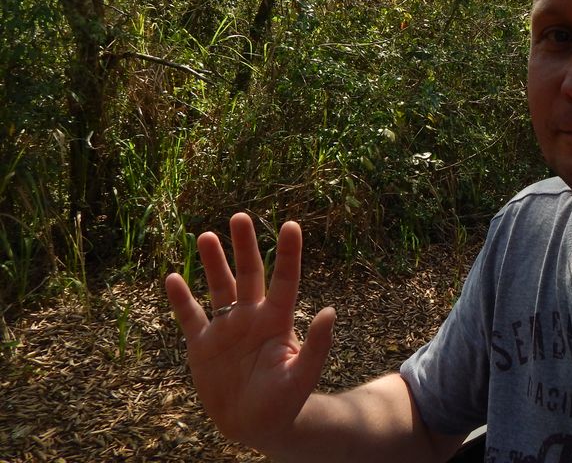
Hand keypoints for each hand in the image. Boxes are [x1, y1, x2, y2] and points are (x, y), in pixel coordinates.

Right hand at [165, 213, 335, 452]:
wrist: (256, 424)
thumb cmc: (286, 401)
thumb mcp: (303, 375)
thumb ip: (317, 345)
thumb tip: (330, 311)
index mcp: (278, 319)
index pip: (285, 280)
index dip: (288, 253)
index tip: (291, 225)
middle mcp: (252, 316)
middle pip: (248, 273)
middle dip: (244, 246)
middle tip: (240, 216)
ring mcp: (226, 328)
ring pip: (218, 287)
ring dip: (212, 263)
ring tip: (205, 236)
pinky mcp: (202, 344)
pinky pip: (190, 316)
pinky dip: (180, 299)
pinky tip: (172, 278)